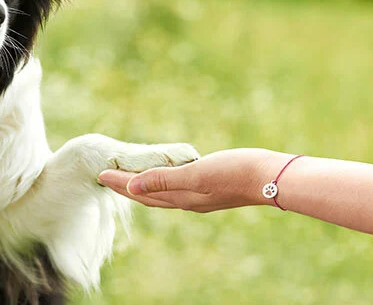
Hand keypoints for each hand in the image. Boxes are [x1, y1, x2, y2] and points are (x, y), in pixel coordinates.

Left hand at [97, 148, 289, 212]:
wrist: (272, 177)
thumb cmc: (236, 172)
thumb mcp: (197, 173)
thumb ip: (164, 179)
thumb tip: (132, 187)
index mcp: (182, 197)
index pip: (142, 192)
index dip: (119, 184)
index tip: (99, 174)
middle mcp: (188, 200)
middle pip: (148, 196)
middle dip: (126, 187)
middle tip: (106, 178)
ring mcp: (201, 197)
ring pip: (163, 193)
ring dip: (144, 186)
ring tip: (130, 179)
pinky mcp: (213, 189)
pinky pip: (178, 188)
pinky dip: (164, 183)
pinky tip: (168, 177)